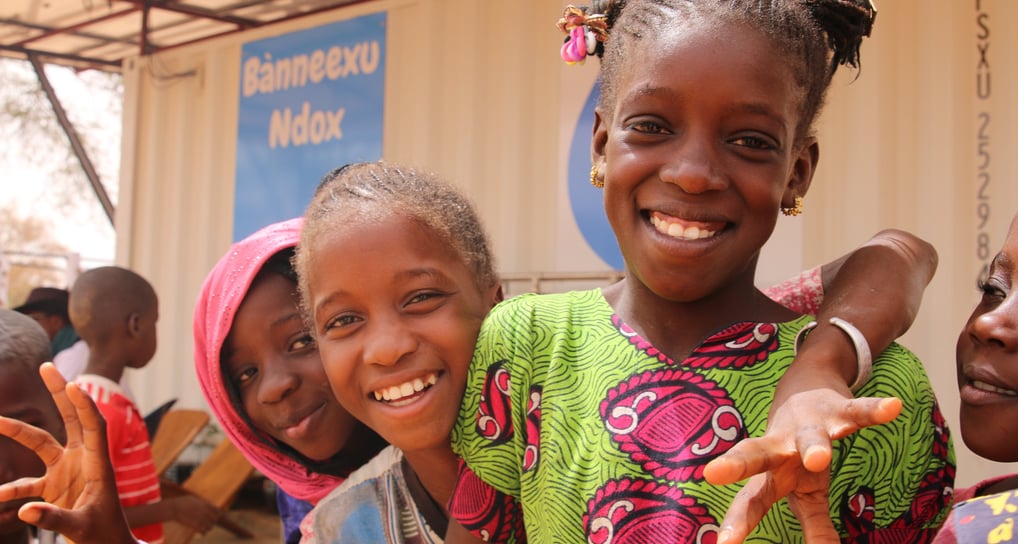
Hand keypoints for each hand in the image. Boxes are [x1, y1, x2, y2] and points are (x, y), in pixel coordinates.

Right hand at [0, 363, 135, 543]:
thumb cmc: (102, 535)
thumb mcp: (80, 528)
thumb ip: (54, 518)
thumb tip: (23, 510)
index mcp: (98, 464)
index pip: (94, 427)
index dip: (84, 406)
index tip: (73, 385)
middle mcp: (82, 460)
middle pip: (69, 418)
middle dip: (58, 393)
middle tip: (46, 367)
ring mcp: (67, 470)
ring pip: (41, 442)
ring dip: (19, 432)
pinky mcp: (54, 485)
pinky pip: (27, 482)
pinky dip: (11, 487)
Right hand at [168, 495, 221, 533]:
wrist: (175, 508)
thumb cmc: (183, 502)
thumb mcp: (195, 499)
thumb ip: (202, 502)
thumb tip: (207, 504)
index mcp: (206, 505)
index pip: (218, 511)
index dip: (218, 514)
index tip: (216, 516)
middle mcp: (206, 512)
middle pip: (215, 519)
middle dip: (212, 521)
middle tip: (208, 522)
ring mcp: (201, 519)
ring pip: (210, 527)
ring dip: (208, 528)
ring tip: (204, 527)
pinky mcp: (195, 525)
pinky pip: (204, 532)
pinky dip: (203, 533)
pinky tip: (201, 532)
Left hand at [703, 377, 901, 543]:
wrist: (808, 382)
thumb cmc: (799, 451)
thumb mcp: (807, 491)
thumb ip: (815, 526)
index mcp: (772, 472)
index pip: (750, 499)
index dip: (737, 521)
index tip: (723, 543)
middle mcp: (782, 446)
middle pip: (756, 454)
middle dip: (738, 464)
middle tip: (714, 473)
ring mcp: (809, 426)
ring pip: (811, 436)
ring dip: (814, 447)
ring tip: (819, 459)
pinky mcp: (838, 408)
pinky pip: (857, 411)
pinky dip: (874, 410)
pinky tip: (893, 408)